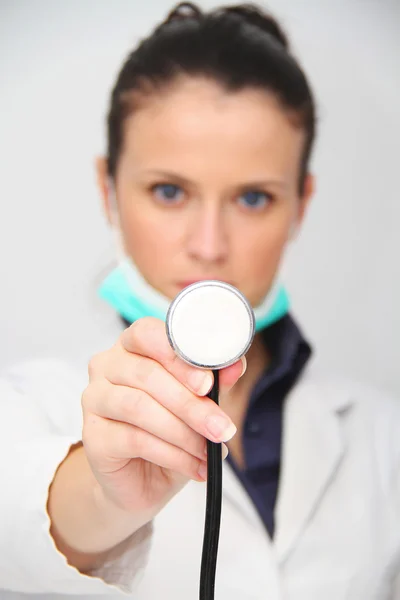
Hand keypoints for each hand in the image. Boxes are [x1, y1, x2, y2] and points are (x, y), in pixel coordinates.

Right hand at [81, 317, 244, 517]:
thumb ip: (215, 379)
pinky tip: (194, 466)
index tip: (208, 383)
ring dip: (182, 431)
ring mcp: (94, 399)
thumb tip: (236, 365)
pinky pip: (134, 440)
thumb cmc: (171, 430)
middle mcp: (106, 366)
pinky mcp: (92, 436)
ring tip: (208, 450)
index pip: (147, 333)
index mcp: (131, 345)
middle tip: (221, 428)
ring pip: (139, 407)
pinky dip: (172, 455)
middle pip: (147, 375)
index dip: (178, 355)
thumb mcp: (198, 402)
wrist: (143, 480)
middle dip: (190, 405)